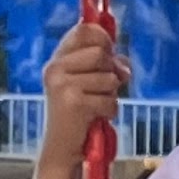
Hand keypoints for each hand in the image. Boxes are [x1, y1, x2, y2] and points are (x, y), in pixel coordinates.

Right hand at [35, 18, 126, 166]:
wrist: (64, 148)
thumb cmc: (80, 114)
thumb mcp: (91, 83)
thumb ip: (107, 66)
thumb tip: (123, 64)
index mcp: (58, 59)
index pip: (83, 30)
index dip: (103, 37)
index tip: (110, 51)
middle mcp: (55, 68)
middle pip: (101, 53)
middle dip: (111, 72)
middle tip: (103, 89)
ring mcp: (62, 84)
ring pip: (108, 77)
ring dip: (111, 95)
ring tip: (96, 106)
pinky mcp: (73, 102)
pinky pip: (110, 100)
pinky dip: (109, 111)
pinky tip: (96, 117)